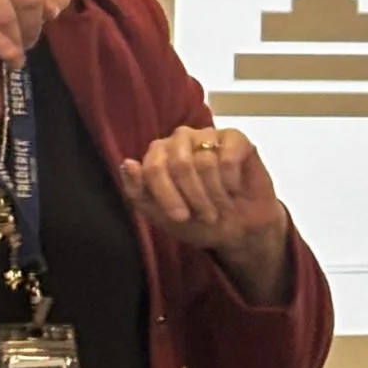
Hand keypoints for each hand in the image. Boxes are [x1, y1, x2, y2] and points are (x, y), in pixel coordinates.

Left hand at [118, 125, 290, 299]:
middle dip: (194, 196)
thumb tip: (127, 164)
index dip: (167, 196)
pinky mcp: (235, 138)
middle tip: (206, 215)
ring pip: (205, 161)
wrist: (240, 231)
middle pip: (179, 163)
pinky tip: (234, 188)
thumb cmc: (198, 222)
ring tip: (220, 205)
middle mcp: (180, 140)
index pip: (153, 168)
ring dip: (215, 194)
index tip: (181, 218)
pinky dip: (231, 181)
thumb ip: (138, 192)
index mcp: (159, 155)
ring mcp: (208, 135)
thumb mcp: (161, 217)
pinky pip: (228, 157)